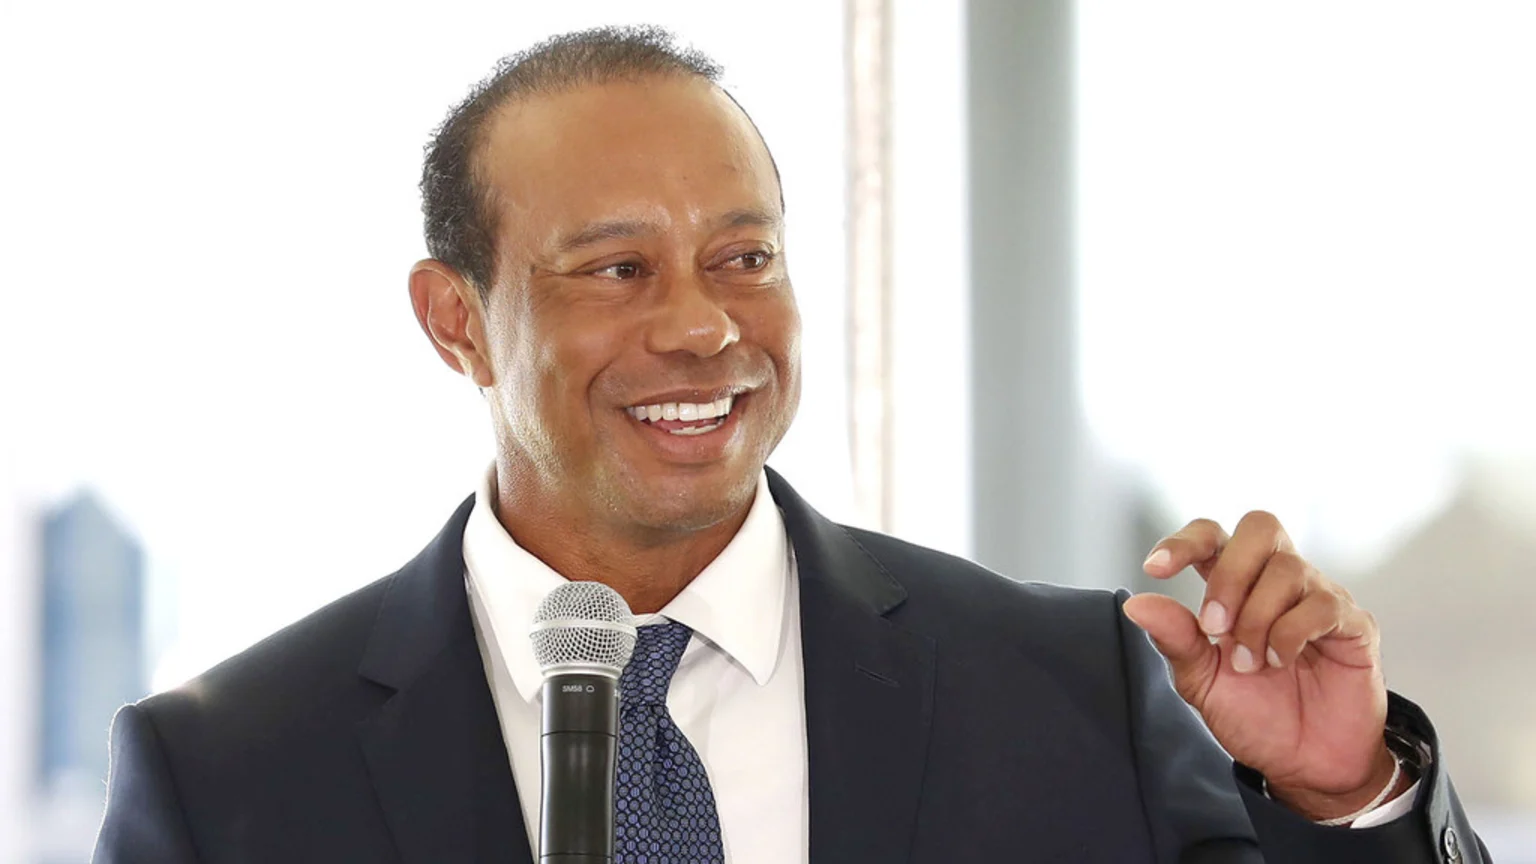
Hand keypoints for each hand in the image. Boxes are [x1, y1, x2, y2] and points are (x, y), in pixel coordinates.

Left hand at [1123, 512, 1403, 821]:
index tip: (1155, 568)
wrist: (1306, 764)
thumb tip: (1137, 604)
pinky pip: (1321, 605)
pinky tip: (1280, 660)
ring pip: (1287, 569)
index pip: (1213, 536)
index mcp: (1237, 588)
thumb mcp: (1202, 682)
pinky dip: (1290, 633)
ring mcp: (1319, 598)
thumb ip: (1175, 639)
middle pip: (1260, 528)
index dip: (1184, 541)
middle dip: (1229, 574)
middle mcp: (1278, 583)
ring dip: (1257, 619)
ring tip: (1250, 663)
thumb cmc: (1258, 716)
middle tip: (1215, 627)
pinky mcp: (1353, 624)